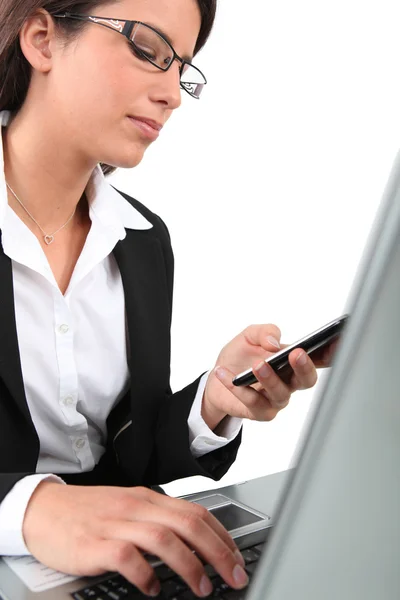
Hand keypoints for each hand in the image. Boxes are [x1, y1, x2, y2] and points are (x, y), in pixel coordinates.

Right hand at [23, 482, 247, 596]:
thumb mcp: (128, 508)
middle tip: (235, 576)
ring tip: (203, 588)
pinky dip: (145, 573)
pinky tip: (153, 589)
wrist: (44, 509)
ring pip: (164, 538)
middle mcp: (136, 507)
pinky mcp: (95, 544)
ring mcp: (116, 523)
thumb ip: (157, 520)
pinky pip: (127, 557)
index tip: (237, 558)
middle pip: (188, 523)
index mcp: (148, 498)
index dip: (222, 536)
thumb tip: (193, 542)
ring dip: (189, 565)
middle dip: (218, 552)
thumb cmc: (88, 513)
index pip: (196, 512)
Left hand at [202, 324, 325, 429]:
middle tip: (296, 354)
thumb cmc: (240, 356)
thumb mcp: (249, 336)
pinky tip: (224, 373)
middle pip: (307, 380)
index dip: (332, 351)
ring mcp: (277, 398)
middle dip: (305, 367)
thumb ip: (264, 331)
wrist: (216, 377)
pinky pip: (253, 403)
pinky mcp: (260, 412)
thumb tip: (274, 342)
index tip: (335, 341)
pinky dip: (238, 388)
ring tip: (257, 365)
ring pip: (281, 393)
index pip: (319, 357)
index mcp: (293, 361)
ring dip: (270, 379)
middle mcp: (290, 381)